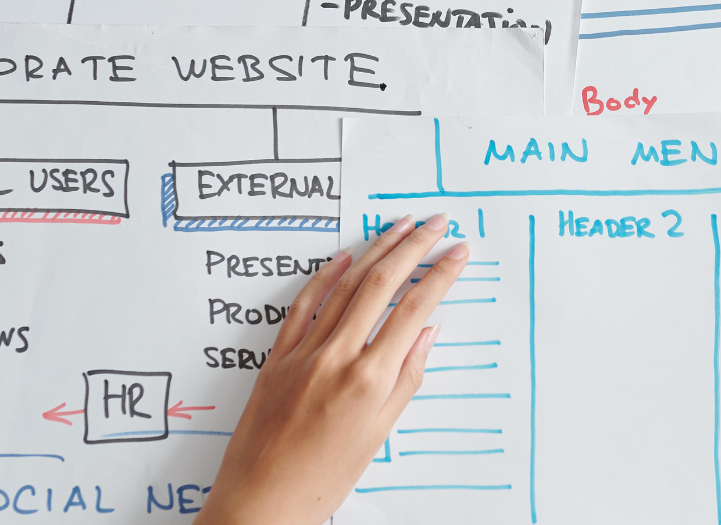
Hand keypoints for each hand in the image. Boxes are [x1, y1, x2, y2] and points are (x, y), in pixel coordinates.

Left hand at [197, 214, 469, 524]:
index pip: (414, 309)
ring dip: (377, 250)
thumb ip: (406, 377)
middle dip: (413, 247)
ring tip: (399, 226)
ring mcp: (304, 352)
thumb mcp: (380, 433)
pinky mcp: (278, 356)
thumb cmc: (322, 479)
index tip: (458, 252)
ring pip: (346, 285)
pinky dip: (326, 276)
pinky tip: (345, 257)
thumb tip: (426, 332)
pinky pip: (304, 304)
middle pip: (382, 284)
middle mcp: (337, 357)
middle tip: (436, 223)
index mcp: (369, 379)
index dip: (440, 275)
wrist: (261, 502)